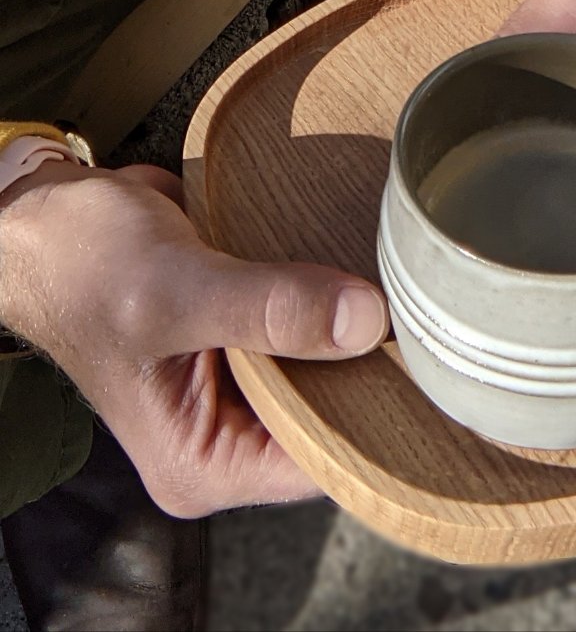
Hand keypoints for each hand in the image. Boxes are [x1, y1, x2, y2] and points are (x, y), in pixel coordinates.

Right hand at [0, 161, 388, 515]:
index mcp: (202, 461)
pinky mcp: (251, 341)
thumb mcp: (176, 290)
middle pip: (334, 415)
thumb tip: (366, 322)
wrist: (53, 213)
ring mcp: (242, 388)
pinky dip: (334, 306)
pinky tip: (365, 273)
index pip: (321, 462)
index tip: (424, 366)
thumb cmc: (84, 262)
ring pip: (329, 371)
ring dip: (356, 332)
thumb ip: (270, 310)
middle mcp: (226, 437)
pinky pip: (313, 334)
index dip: (376, 415)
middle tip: (420, 317)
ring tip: (397, 290)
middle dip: (372, 370)